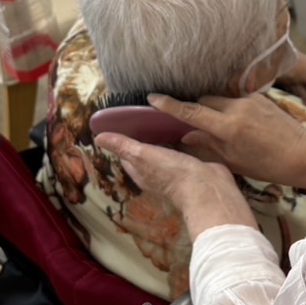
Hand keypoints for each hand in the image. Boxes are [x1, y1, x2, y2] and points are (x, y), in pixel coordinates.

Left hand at [93, 133, 254, 239]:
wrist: (208, 188)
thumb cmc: (172, 174)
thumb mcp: (143, 156)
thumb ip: (123, 146)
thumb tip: (98, 137)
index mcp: (140, 172)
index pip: (126, 154)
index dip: (124, 139)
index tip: (125, 121)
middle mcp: (155, 173)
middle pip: (144, 153)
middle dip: (143, 137)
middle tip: (145, 116)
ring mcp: (174, 171)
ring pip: (163, 152)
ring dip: (162, 139)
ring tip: (163, 119)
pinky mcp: (190, 167)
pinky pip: (180, 151)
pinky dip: (178, 141)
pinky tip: (182, 130)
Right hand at [147, 93, 305, 192]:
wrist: (303, 154)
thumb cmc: (268, 165)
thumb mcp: (234, 160)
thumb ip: (208, 144)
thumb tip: (186, 134)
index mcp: (228, 127)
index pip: (192, 112)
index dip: (170, 105)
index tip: (153, 98)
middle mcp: (237, 108)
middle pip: (203, 100)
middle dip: (193, 108)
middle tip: (187, 122)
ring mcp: (249, 99)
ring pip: (218, 98)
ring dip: (211, 108)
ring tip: (213, 125)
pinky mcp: (258, 97)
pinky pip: (233, 98)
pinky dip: (227, 108)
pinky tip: (233, 122)